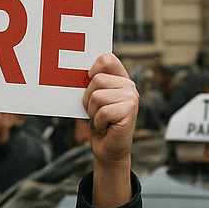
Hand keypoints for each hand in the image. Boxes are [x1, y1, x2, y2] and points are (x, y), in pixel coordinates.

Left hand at [82, 52, 136, 207]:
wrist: (108, 149)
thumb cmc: (99, 123)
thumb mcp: (92, 101)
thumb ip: (91, 85)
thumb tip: (76, 72)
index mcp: (120, 79)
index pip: (107, 58)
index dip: (94, 68)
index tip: (89, 79)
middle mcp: (129, 86)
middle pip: (97, 79)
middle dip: (88, 100)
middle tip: (96, 113)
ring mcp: (132, 97)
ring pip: (97, 96)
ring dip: (93, 113)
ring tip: (101, 121)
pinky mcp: (130, 111)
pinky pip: (102, 111)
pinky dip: (98, 123)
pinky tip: (106, 128)